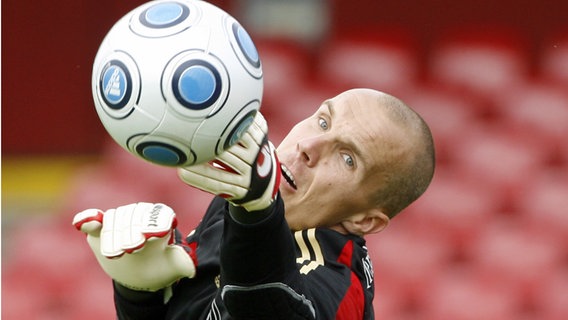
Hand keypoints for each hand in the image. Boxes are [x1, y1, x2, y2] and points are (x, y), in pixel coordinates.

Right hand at [73, 203, 195, 291]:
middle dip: (132, 232)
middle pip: (136, 216)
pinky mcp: (101, 228)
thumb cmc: (159, 267)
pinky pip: (93, 220)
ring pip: (115, 219)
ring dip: (114, 234)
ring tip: (115, 253)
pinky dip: (88, 219)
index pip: (159, 216)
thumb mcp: (173, 266)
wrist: (139, 273)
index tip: (150, 237)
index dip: (155, 225)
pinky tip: (83, 223)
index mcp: (162, 220)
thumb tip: (191, 266)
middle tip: (131, 249)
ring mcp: (121, 220)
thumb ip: (182, 262)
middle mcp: (141, 215)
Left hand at [178, 112, 280, 211]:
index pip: (244, 130)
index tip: (208, 117)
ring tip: (183, 154)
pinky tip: (182, 172)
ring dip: (201, 161)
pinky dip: (199, 178)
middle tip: (190, 134)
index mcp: (260, 141)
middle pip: (232, 149)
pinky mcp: (239, 191)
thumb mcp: (255, 135)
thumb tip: (222, 90)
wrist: (264, 185)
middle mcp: (257, 158)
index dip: (228, 125)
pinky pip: (216, 184)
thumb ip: (244, 118)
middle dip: (212, 143)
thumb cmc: (252, 152)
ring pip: (222, 167)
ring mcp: (249, 177)